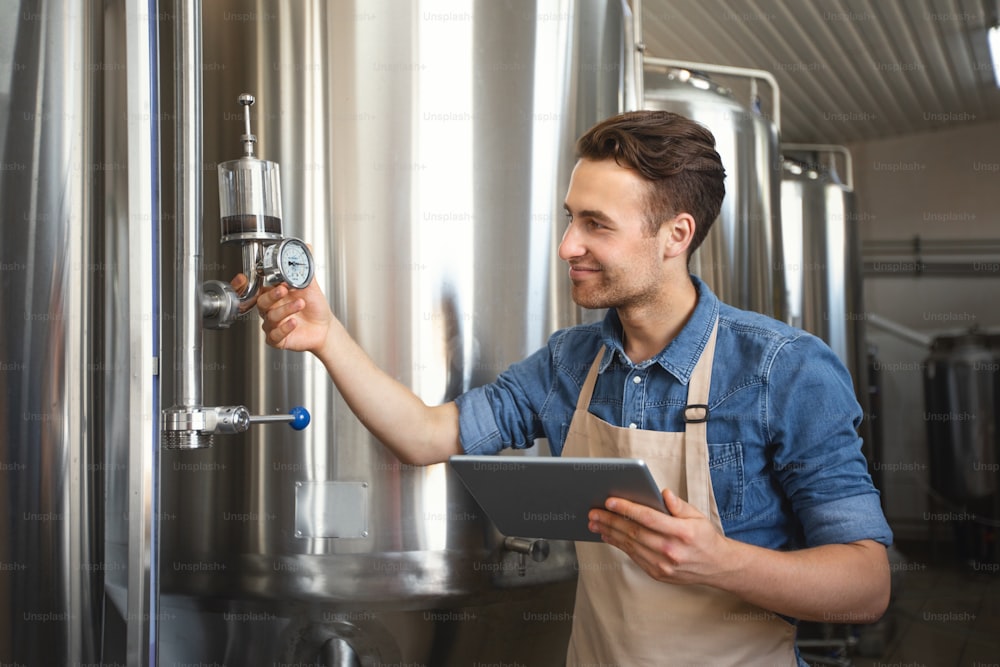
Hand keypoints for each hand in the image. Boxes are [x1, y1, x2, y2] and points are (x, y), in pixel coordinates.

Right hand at [252, 276, 334, 353]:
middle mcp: (272, 310)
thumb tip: (307, 248)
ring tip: (301, 304)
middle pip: (262, 302)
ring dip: (285, 310)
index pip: (262, 289)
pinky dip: (284, 328)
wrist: (325, 327)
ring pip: (271, 318)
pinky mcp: (278, 339)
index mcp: (275, 295)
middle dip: (272, 296)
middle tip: (284, 289)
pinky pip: (275, 335)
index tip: (276, 281)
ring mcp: (273, 325)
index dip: (265, 286)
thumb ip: (305, 269)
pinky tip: (293, 322)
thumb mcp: (311, 286)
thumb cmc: (315, 307)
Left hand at [587, 488, 735, 584]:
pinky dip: (619, 545)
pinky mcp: (658, 573)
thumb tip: (662, 493)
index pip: (649, 518)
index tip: (609, 501)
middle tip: (593, 512)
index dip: (627, 508)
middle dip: (610, 520)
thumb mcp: (697, 516)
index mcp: (682, 532)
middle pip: (634, 532)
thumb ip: (678, 505)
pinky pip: (634, 556)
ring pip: (630, 545)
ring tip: (595, 522)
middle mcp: (671, 550)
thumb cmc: (705, 537)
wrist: (717, 567)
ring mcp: (663, 564)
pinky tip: (608, 535)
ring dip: (610, 533)